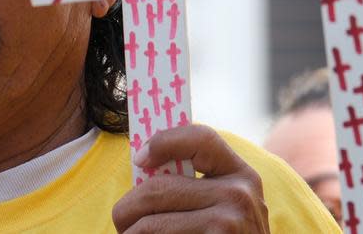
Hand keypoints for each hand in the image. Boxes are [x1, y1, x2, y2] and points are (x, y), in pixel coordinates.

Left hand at [112, 124, 268, 233]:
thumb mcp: (227, 205)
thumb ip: (196, 185)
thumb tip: (143, 164)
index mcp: (241, 174)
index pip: (201, 138)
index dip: (164, 141)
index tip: (139, 158)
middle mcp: (239, 195)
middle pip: (157, 188)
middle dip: (127, 209)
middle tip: (120, 221)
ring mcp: (228, 224)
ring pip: (150, 224)